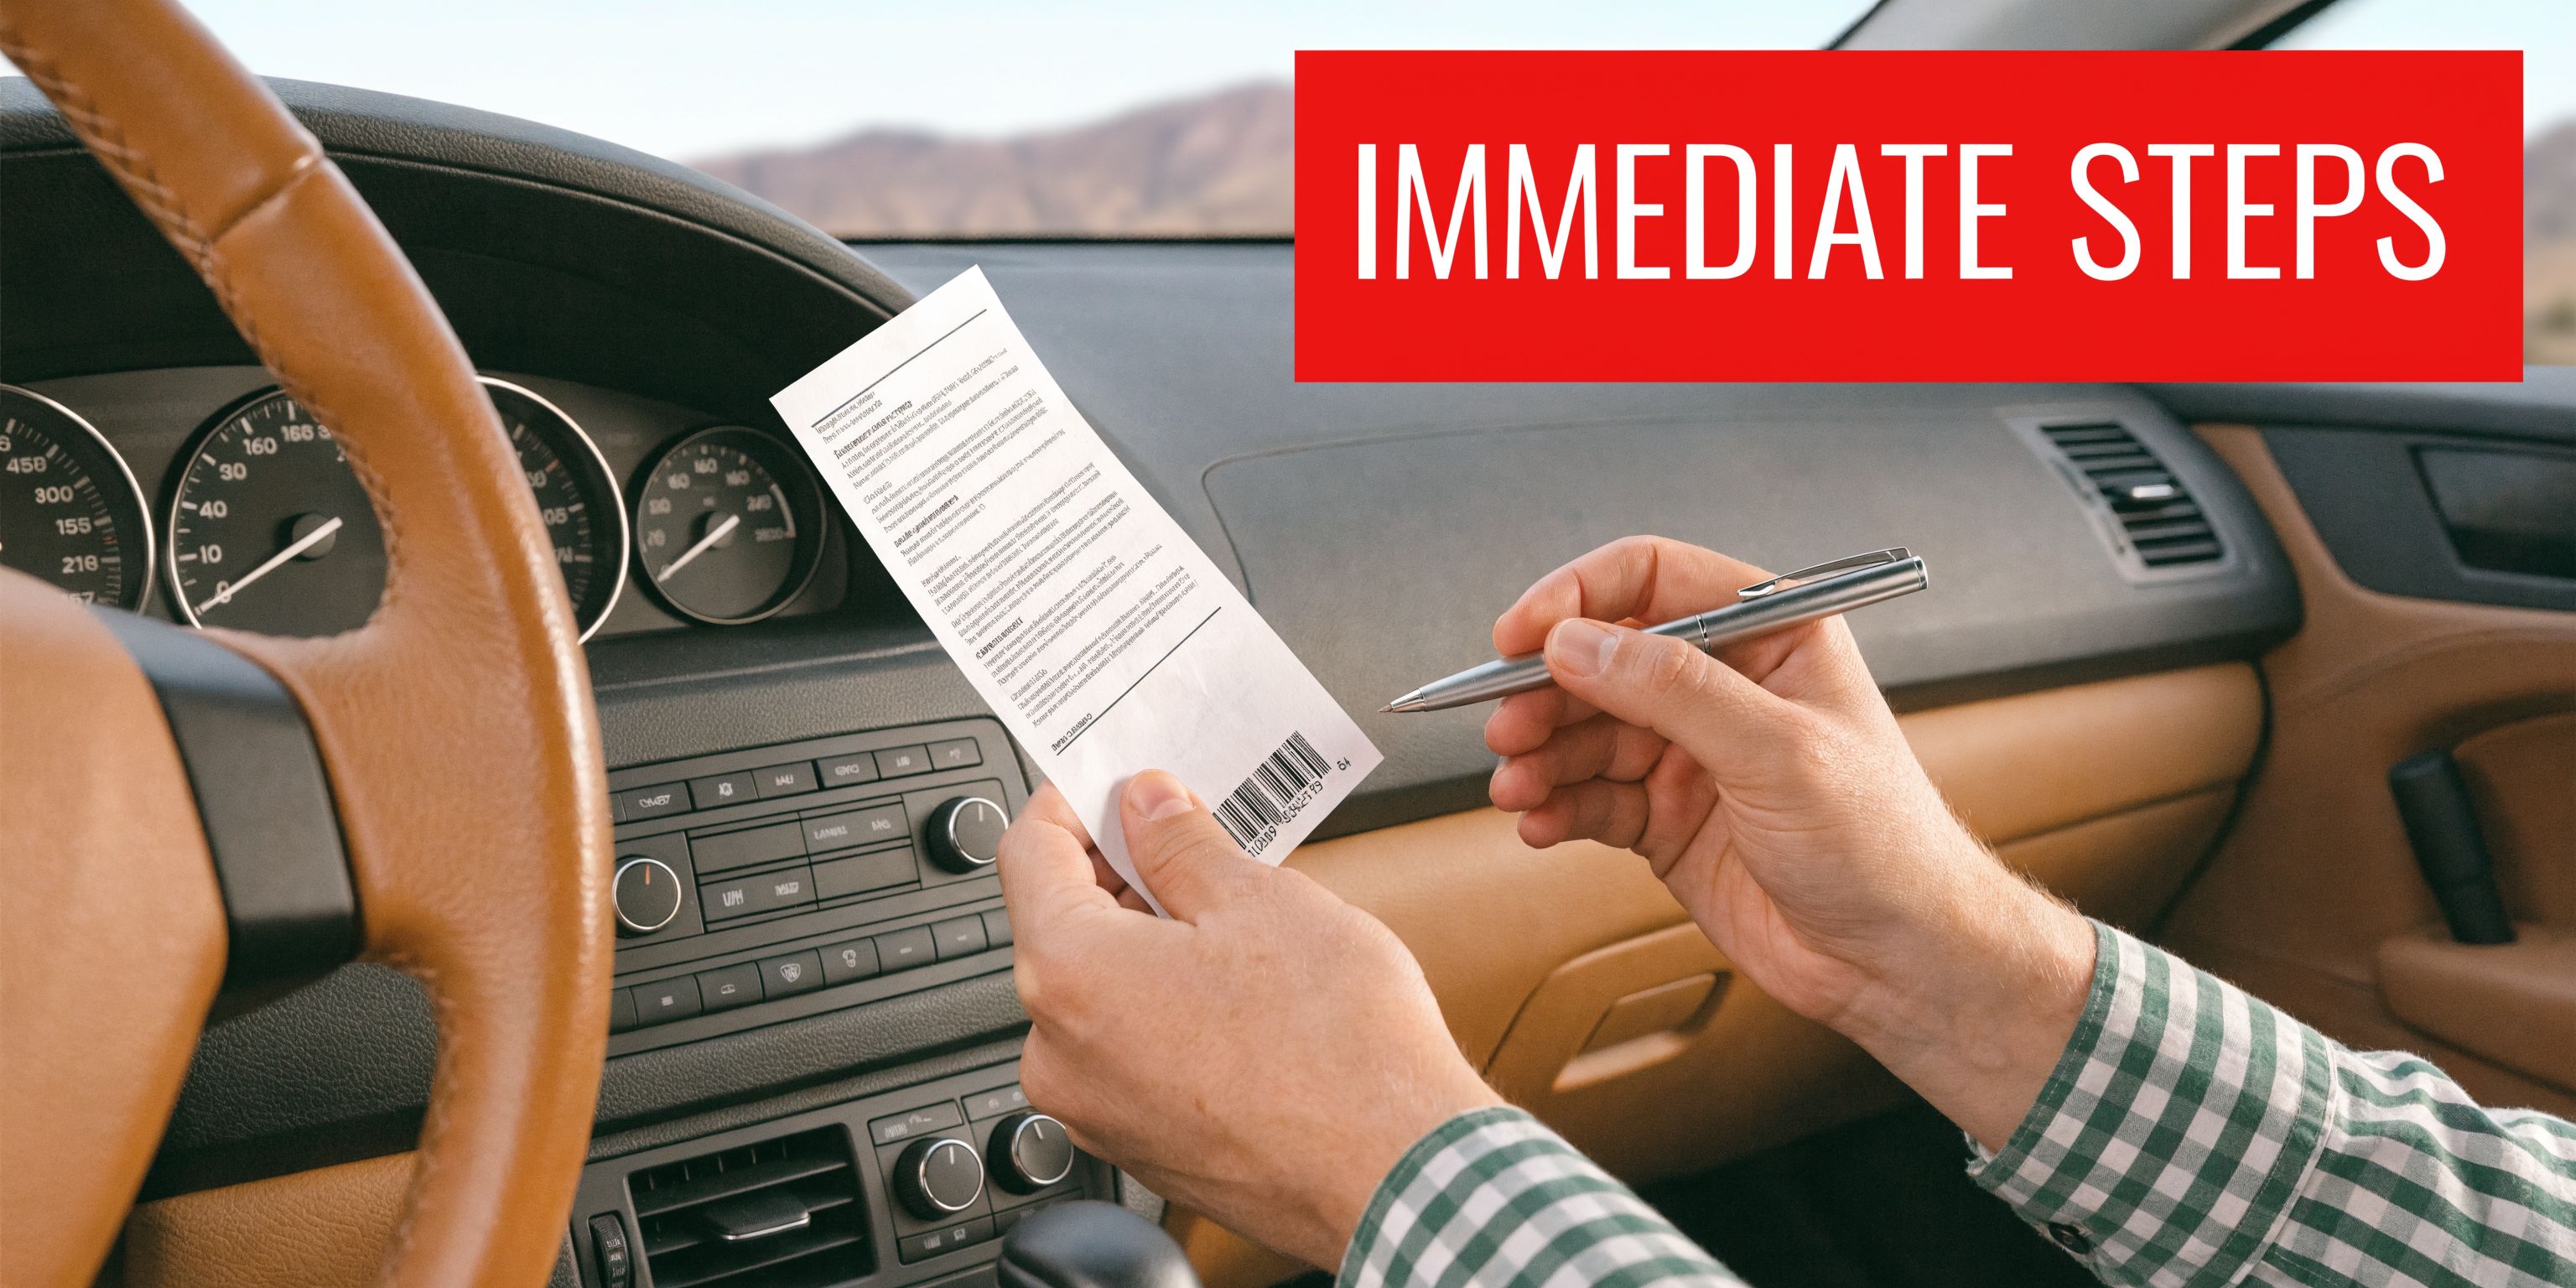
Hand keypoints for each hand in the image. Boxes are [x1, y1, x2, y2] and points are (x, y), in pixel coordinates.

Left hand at [999, 772, 1500, 1265]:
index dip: (1074, 799)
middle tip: (1191, 833)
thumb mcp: (1258, 899)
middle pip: (1062, 925)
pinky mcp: (1140, 1144)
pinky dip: (1165, 1004)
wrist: (1396, 1173)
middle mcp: (1059, 1053)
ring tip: (1231, 910)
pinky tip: (1237, 983)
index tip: (1115, 780)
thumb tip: (1148, 805)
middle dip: (1123, 870)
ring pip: (1099, 993)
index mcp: (1067, 974)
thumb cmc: (1336, 1048)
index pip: (1028, 852)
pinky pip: (1130, 1050)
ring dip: (1149, 939)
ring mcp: (1096, 1110)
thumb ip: (1181, 841)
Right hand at [1485, 536, 2093, 1146]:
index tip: (1521, 635)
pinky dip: (1555, 808)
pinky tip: (1538, 823)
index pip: (1654, 579)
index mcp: (1770, 636)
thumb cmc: (1882, 846)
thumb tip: (1577, 642)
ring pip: (1585, 731)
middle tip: (1508, 727)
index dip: (1578, 597)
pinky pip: (1590, 797)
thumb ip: (1673, 689)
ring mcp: (1691, 754)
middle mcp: (1725, 686)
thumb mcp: (1779, 751)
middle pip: (1603, 658)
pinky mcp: (1666, 819)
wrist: (1898, 963)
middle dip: (1546, 691)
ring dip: (1541, 755)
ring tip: (1517, 786)